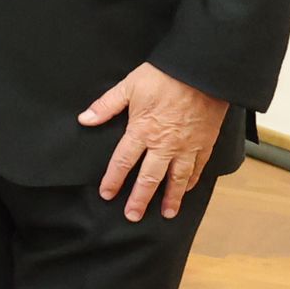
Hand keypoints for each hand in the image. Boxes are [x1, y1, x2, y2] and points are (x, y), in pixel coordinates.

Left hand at [80, 61, 227, 218]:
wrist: (202, 71)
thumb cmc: (165, 76)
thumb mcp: (129, 85)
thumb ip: (106, 105)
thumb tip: (84, 119)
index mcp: (142, 131)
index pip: (123, 162)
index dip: (113, 180)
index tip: (107, 194)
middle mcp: (164, 144)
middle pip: (149, 178)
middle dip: (140, 199)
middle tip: (133, 216)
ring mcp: (187, 146)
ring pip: (177, 179)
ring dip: (170, 198)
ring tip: (165, 213)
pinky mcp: (205, 143)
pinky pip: (197, 168)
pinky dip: (191, 181)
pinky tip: (186, 189)